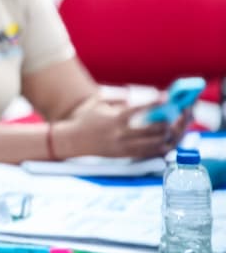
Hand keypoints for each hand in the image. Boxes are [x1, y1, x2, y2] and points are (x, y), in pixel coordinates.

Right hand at [55, 96, 173, 159]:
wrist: (73, 140)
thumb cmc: (86, 118)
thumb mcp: (99, 102)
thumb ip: (119, 98)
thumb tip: (140, 97)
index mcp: (115, 118)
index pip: (141, 110)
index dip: (156, 105)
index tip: (167, 100)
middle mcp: (121, 134)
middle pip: (154, 129)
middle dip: (169, 121)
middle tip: (179, 114)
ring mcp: (124, 146)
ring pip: (155, 143)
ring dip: (169, 134)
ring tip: (177, 126)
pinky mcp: (125, 155)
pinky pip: (149, 153)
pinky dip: (162, 146)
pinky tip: (169, 139)